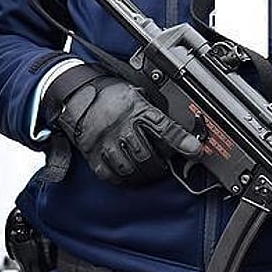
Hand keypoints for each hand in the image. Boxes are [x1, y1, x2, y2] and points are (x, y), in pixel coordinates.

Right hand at [44, 65, 200, 184]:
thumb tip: (179, 129)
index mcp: (135, 109)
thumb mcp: (136, 93)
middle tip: (164, 166)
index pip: (163, 128)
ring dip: (142, 174)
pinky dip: (121, 178)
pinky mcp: (91, 153)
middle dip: (159, 165)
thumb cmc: (110, 94)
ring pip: (128, 168)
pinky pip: (109, 174)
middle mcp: (120, 126)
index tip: (195, 150)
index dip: (181, 141)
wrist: (76, 93)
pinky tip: (128, 173)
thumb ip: (153, 111)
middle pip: (146, 154)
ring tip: (147, 171)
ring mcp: (104, 142)